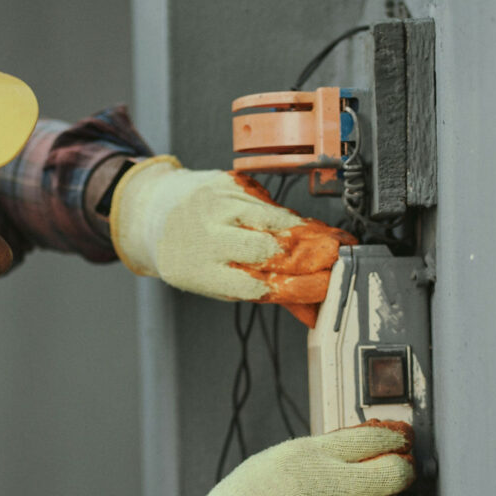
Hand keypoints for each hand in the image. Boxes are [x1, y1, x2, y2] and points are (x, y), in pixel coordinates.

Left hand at [109, 155, 355, 326]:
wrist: (156, 210)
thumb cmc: (191, 255)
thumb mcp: (218, 284)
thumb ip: (265, 294)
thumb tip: (311, 312)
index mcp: (201, 272)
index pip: (257, 284)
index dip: (297, 287)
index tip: (326, 287)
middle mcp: (207, 236)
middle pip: (270, 249)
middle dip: (311, 256)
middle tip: (340, 260)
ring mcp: (218, 205)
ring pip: (276, 220)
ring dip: (310, 234)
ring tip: (334, 243)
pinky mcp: (229, 183)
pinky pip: (271, 202)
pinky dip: (291, 217)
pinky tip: (307, 226)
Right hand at [150, 421, 414, 495]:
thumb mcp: (270, 464)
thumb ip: (311, 459)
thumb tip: (349, 455)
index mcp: (311, 455)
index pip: (374, 437)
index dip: (393, 441)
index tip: (398, 445)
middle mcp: (333, 484)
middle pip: (395, 473)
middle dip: (399, 476)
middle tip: (394, 482)